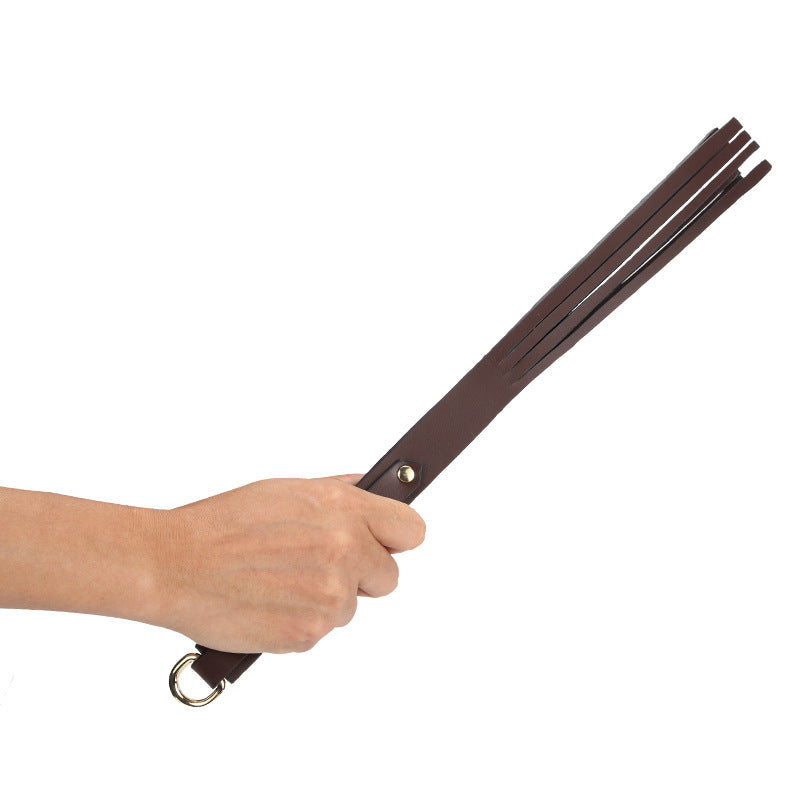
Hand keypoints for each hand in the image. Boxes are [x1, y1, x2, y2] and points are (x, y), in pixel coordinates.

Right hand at [151, 475, 425, 653]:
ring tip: (280, 581)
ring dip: (325, 600)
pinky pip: (322, 631)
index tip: (384, 542)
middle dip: (360, 574)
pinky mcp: (309, 633)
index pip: (411, 530)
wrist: (173, 564)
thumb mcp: (286, 490)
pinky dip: (300, 623)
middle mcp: (344, 549)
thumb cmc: (222, 524)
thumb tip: (368, 488)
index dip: (395, 538)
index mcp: (341, 508)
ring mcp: (329, 595)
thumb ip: (338, 492)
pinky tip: (270, 602)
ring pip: (351, 607)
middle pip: (388, 576)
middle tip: (317, 565)